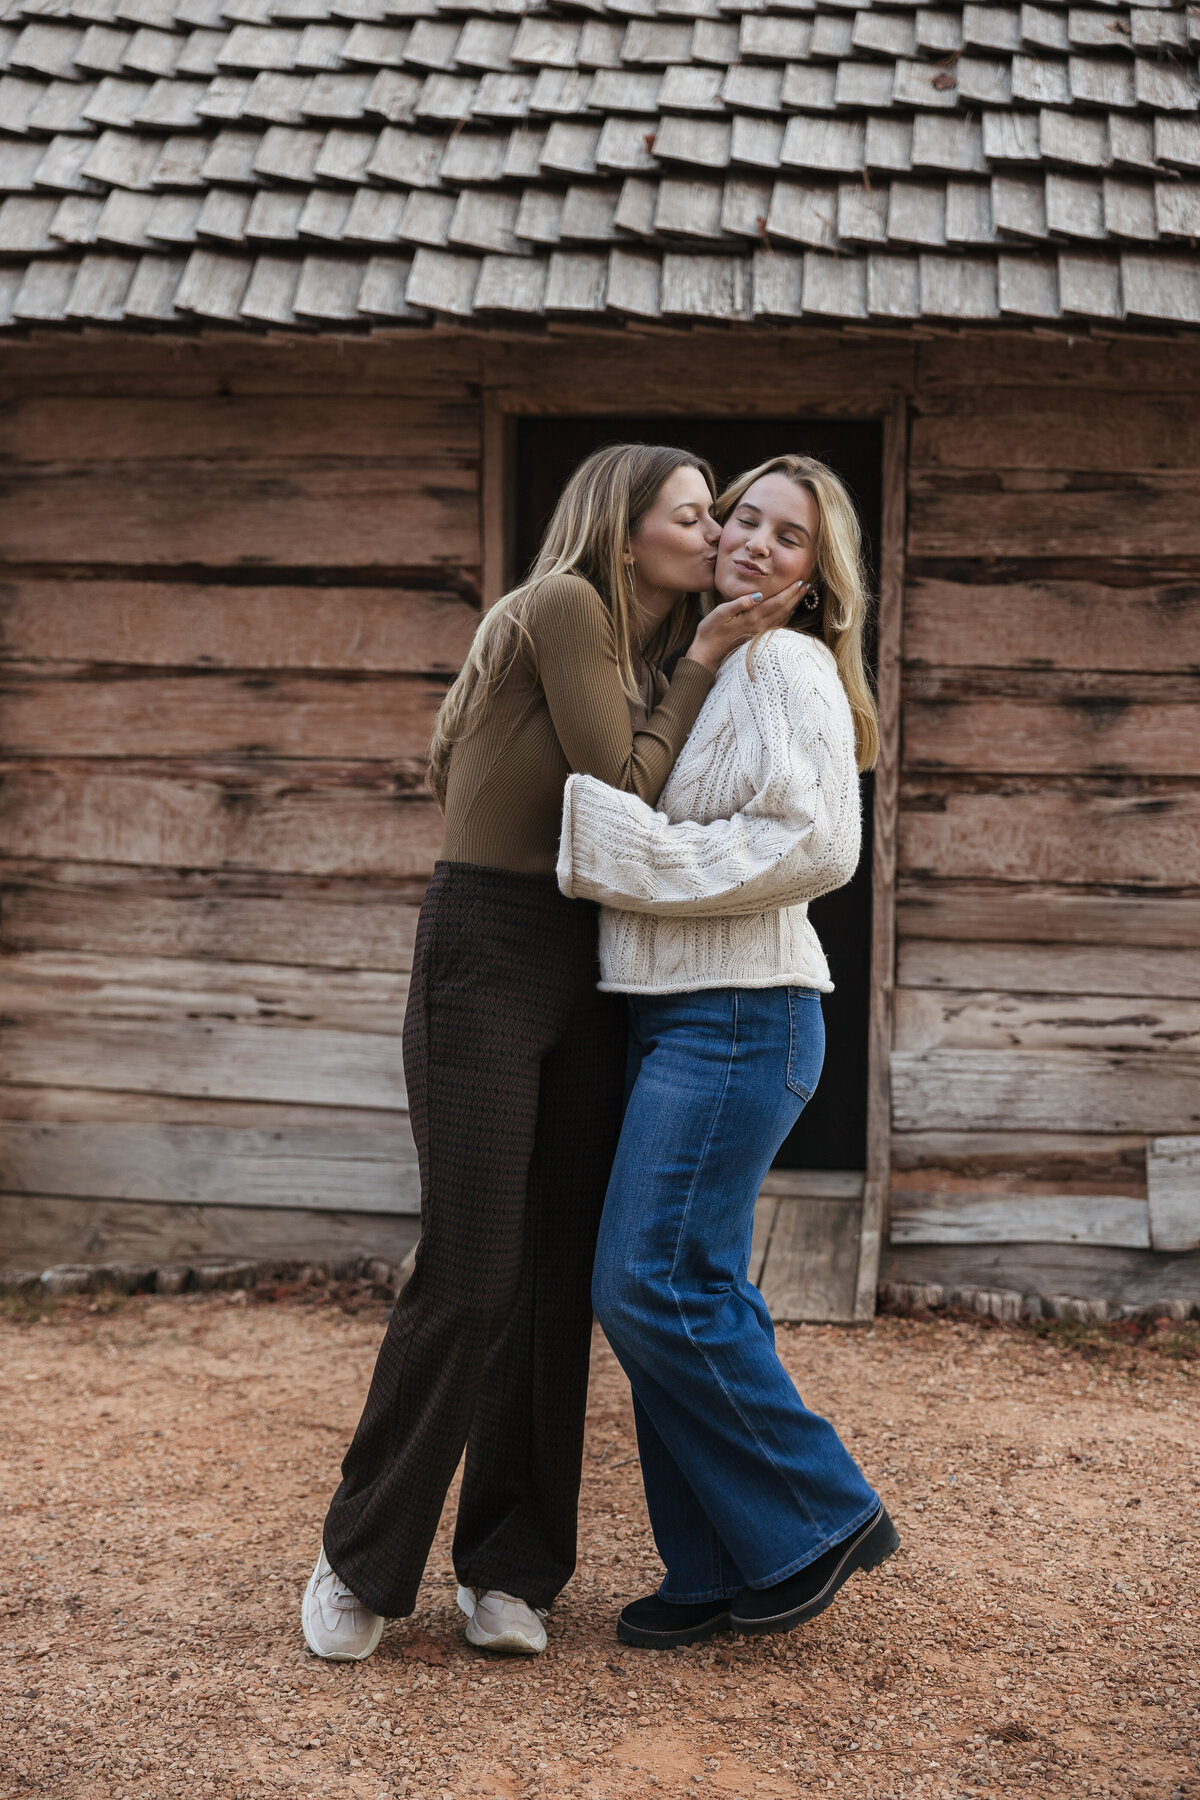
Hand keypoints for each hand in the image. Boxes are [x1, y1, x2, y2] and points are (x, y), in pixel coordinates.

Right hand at [684, 579, 812, 674]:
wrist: (707, 656)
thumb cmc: (710, 632)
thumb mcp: (720, 613)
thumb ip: (739, 603)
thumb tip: (758, 595)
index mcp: (752, 618)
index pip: (777, 602)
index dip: (790, 592)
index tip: (801, 581)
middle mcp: (760, 626)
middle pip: (784, 609)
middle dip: (796, 597)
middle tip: (808, 585)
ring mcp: (760, 633)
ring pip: (783, 617)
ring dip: (794, 605)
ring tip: (802, 595)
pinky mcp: (757, 638)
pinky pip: (777, 625)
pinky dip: (786, 616)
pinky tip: (789, 611)